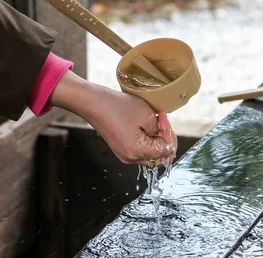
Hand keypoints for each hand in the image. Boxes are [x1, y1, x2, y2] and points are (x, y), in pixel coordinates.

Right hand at [50, 71, 177, 165]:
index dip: (169, 133)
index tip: (163, 117)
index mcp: (138, 152)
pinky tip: (144, 126)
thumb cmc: (117, 107)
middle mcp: (131, 158)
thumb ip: (160, 129)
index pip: (166, 150)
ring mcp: (125, 155)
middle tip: (162, 121)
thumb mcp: (146, 115)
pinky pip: (140, 150)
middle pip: (159, 157)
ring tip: (153, 122)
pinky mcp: (121, 149)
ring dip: (156, 139)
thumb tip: (163, 136)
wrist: (94, 103)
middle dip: (165, 139)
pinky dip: (147, 140)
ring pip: (151, 154)